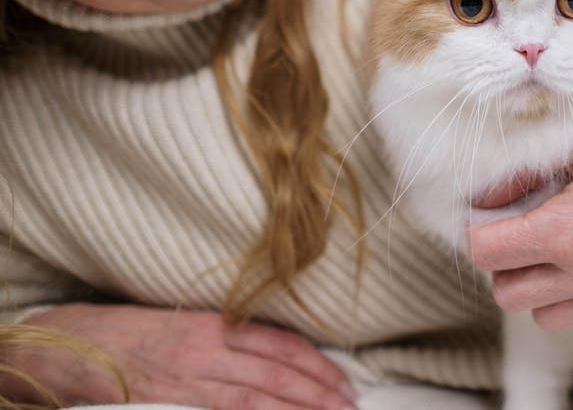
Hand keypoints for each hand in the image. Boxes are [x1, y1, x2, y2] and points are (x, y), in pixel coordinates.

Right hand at [3, 303, 357, 408]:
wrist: (74, 345)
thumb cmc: (130, 333)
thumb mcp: (186, 322)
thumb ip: (227, 336)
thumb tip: (272, 356)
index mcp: (216, 320)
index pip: (280, 342)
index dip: (315, 362)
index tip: (341, 378)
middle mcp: (209, 344)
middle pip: (278, 369)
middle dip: (318, 389)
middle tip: (348, 403)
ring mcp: (190, 374)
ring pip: (258, 395)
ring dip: (298, 407)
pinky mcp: (171, 398)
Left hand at [468, 81, 572, 330]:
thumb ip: (528, 175)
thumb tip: (490, 192)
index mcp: (567, 231)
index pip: (486, 253)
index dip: (481, 231)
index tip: (489, 217)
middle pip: (507, 294)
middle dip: (504, 264)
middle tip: (519, 233)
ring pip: (544, 316)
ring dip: (539, 286)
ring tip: (553, 250)